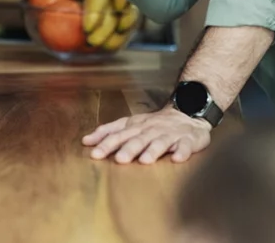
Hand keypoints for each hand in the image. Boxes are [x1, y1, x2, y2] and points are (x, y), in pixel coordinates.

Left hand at [82, 107, 212, 163]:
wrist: (186, 113)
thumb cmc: (153, 124)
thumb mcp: (129, 125)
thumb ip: (108, 132)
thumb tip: (85, 141)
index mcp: (136, 127)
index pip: (119, 135)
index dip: (107, 144)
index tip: (95, 154)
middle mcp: (151, 130)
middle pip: (139, 139)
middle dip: (129, 149)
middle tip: (119, 159)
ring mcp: (170, 135)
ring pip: (160, 142)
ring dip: (152, 150)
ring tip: (145, 160)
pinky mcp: (188, 140)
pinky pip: (185, 146)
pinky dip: (182, 151)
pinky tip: (177, 158)